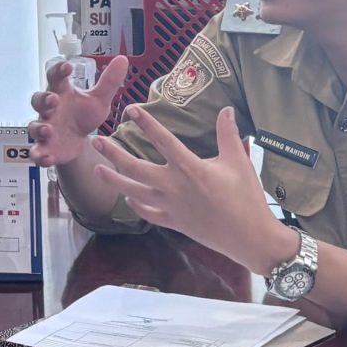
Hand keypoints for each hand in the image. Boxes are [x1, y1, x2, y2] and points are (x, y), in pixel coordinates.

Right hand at [28, 54, 130, 166]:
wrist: (79, 142)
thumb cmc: (83, 115)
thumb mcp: (99, 100)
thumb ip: (109, 81)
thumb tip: (123, 59)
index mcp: (61, 92)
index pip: (55, 77)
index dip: (58, 70)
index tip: (67, 66)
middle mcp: (49, 110)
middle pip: (37, 99)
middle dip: (43, 99)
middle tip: (54, 100)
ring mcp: (45, 129)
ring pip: (33, 126)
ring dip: (38, 127)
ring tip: (48, 130)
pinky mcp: (46, 148)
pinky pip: (37, 152)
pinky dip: (39, 155)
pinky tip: (47, 157)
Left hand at [90, 107, 295, 273]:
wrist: (249, 237)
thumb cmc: (246, 197)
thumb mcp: (239, 161)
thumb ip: (228, 134)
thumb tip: (225, 109)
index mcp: (190, 168)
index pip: (163, 140)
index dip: (146, 123)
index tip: (130, 109)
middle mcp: (174, 186)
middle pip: (136, 167)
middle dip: (113, 154)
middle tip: (96, 140)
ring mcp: (170, 206)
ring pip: (134, 191)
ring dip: (114, 179)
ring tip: (96, 169)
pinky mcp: (173, 222)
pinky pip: (147, 212)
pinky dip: (135, 204)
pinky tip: (127, 196)